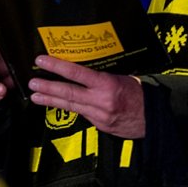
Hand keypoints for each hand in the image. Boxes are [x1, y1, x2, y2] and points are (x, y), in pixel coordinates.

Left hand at [27, 55, 144, 137]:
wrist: (155, 117)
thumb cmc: (140, 92)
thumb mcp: (122, 77)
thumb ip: (100, 76)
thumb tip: (79, 69)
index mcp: (108, 84)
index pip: (77, 73)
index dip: (57, 67)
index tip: (41, 61)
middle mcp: (101, 101)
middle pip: (69, 93)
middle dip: (48, 87)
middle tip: (31, 83)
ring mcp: (100, 116)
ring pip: (71, 106)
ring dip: (51, 101)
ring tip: (35, 96)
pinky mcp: (100, 126)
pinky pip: (81, 115)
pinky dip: (68, 109)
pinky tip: (56, 104)